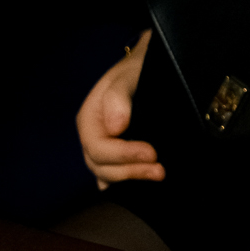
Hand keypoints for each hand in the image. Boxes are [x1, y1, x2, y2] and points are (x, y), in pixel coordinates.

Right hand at [76, 28, 164, 188]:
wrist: (145, 66)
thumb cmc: (135, 68)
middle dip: (130, 170)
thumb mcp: (128, 75)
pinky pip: (116, 171)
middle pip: (102, 165)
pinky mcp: (119, 150)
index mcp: (89, 119)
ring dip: (131, 176)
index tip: (152, 153)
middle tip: (160, 170)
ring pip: (108, 172)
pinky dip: (125, 178)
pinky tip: (137, 185)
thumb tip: (116, 127)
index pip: (99, 148)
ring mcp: (104, 145)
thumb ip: (118, 97)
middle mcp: (93, 135)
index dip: (123, 155)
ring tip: (159, 174)